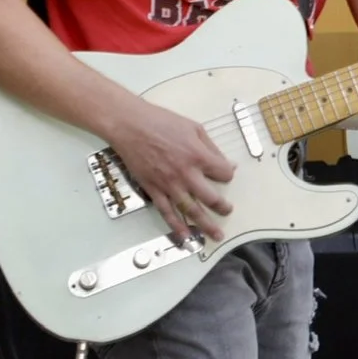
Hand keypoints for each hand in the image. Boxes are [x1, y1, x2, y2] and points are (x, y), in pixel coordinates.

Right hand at [101, 99, 236, 242]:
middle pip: (211, 197)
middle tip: (228, 211)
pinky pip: (167, 212)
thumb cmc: (162, 122)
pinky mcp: (153, 189)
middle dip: (222, 207)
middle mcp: (185, 173)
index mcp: (198, 156)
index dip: (227, 175)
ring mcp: (168, 184)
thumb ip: (212, 148)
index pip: (223, 173)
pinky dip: (177, 226)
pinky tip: (185, 236)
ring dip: (205, 225)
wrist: (129, 126)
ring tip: (216, 234)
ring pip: (191, 210)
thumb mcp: (194, 128)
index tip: (225, 174)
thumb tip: (228, 163)